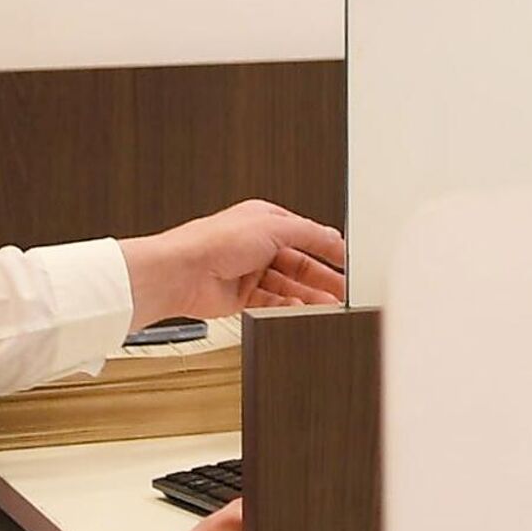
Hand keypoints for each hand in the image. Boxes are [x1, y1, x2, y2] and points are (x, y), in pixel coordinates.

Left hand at [119, 199, 343, 328]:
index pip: (305, 235)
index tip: (350, 264)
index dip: (328, 250)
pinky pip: (273, 304)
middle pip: (300, 264)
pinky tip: (300, 310)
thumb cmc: (212, 240)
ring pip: (289, 287)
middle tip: (347, 293)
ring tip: (331, 306)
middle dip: (323, 278)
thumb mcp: (272, 226)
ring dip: (310, 296)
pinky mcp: (240, 298)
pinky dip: (288, 308)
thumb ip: (308, 233)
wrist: (181, 272)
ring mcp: (248, 272)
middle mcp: (256, 245)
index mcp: (263, 220)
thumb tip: (334, 238)